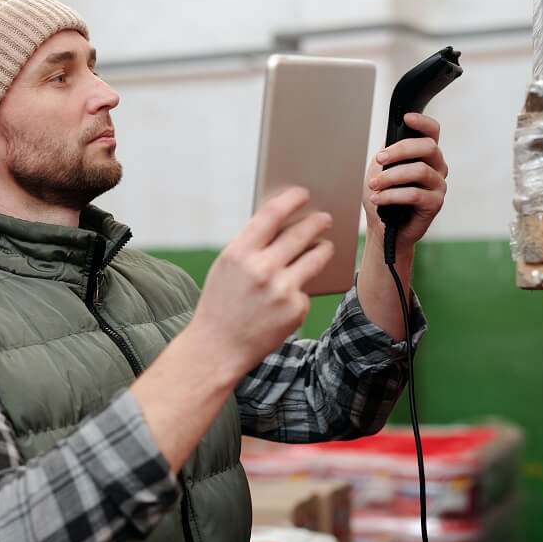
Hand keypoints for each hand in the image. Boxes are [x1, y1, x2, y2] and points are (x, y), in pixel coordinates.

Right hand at [186, 187, 333, 379]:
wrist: (217, 348)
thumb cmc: (220, 303)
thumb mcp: (226, 268)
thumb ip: (251, 246)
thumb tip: (284, 223)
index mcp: (238, 253)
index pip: (271, 214)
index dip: (290, 199)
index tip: (302, 193)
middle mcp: (261, 269)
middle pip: (300, 233)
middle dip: (317, 222)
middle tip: (325, 218)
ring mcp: (281, 290)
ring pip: (316, 258)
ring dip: (323, 248)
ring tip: (325, 246)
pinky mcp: (295, 310)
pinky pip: (305, 290)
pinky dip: (300, 290)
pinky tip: (289, 296)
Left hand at [363, 113, 447, 247]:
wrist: (383, 226)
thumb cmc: (384, 196)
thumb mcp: (381, 169)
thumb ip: (388, 152)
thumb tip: (389, 141)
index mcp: (425, 154)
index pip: (432, 131)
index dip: (422, 122)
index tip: (406, 118)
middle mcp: (437, 167)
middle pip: (427, 147)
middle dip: (400, 150)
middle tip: (379, 159)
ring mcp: (438, 185)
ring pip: (419, 171)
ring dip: (391, 177)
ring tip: (373, 185)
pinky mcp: (435, 203)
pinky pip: (415, 194)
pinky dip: (392, 195)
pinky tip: (377, 199)